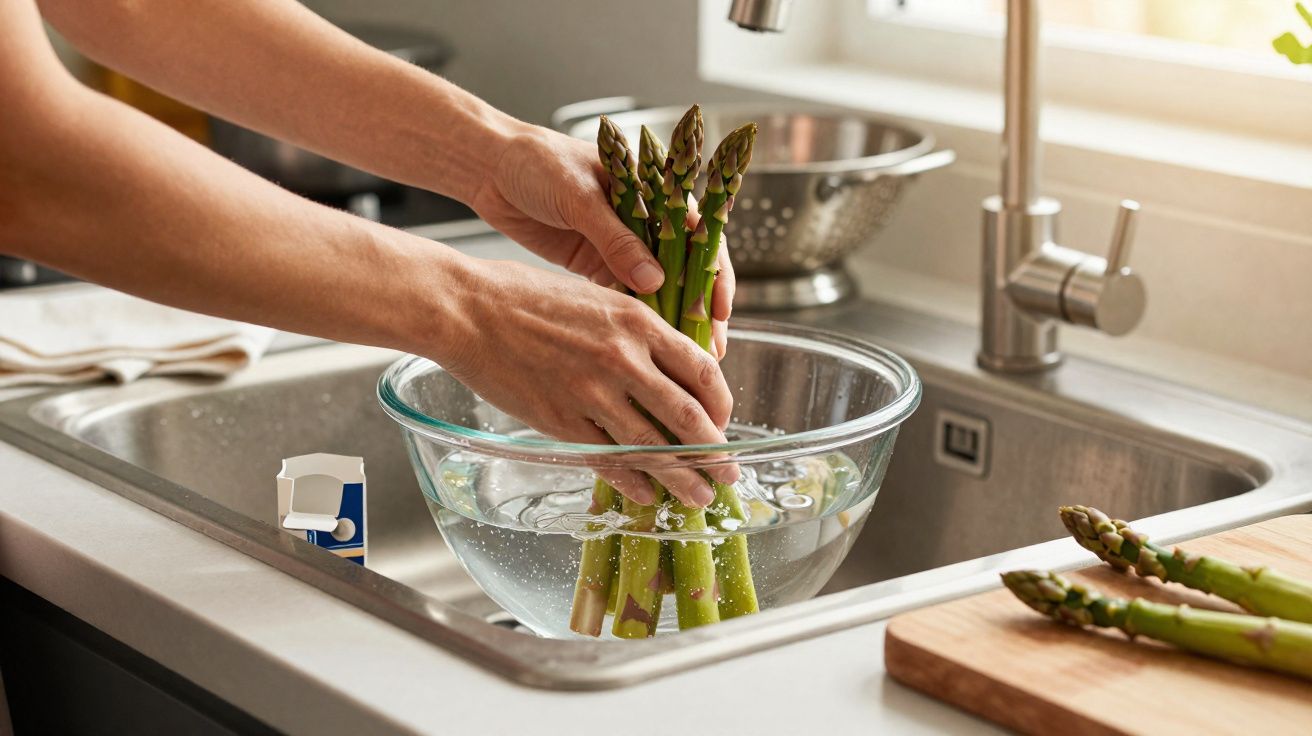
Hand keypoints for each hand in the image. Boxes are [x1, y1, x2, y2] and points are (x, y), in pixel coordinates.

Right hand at [436, 256, 738, 506]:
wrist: (468, 310)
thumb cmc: (524, 295)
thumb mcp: (595, 297)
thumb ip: (632, 331)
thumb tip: (661, 365)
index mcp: (638, 322)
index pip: (702, 370)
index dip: (721, 404)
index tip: (723, 421)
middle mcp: (624, 359)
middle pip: (687, 417)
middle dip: (714, 452)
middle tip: (729, 474)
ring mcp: (592, 394)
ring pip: (652, 447)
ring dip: (682, 477)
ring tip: (699, 495)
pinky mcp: (562, 422)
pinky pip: (608, 459)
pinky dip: (633, 481)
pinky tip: (647, 493)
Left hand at [469, 125, 734, 358]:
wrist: (489, 167)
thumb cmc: (536, 162)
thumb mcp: (579, 196)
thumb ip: (615, 237)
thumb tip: (654, 279)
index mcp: (653, 189)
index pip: (700, 234)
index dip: (714, 274)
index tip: (718, 310)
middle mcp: (644, 219)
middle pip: (685, 268)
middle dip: (699, 308)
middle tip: (709, 349)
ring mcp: (620, 245)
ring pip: (658, 289)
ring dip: (671, 321)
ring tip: (683, 359)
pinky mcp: (596, 264)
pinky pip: (625, 296)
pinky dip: (637, 321)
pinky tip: (646, 350)